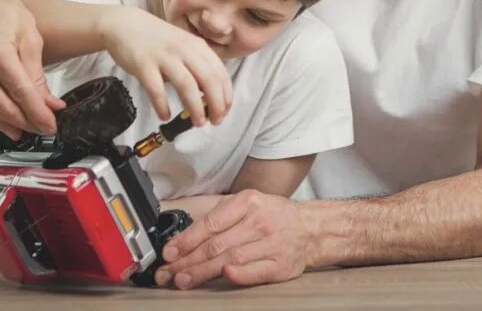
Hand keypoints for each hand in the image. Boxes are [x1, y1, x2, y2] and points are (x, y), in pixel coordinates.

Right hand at [0, 0, 63, 137]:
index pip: (20, 91)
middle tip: (42, 128)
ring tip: (25, 129)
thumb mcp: (31, 39)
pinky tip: (2, 118)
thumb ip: (38, 75)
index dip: (37, 113)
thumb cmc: (5, 11)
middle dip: (25, 121)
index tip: (51, 124)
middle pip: (0, 104)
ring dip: (6, 122)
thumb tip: (50, 104)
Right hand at [99, 6, 231, 125]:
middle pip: (209, 80)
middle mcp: (184, 50)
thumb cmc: (156, 39)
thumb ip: (197, 65)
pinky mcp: (143, 64)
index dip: (226, 95)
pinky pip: (156, 89)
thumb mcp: (183, 46)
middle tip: (215, 121)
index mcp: (197, 46)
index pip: (220, 73)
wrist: (124, 24)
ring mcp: (164, 57)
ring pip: (187, 86)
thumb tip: (208, 94)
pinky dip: (162, 105)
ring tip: (197, 122)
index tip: (224, 111)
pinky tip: (165, 115)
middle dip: (216, 104)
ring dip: (195, 108)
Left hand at [155, 190, 310, 288]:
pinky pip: (256, 271)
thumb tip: (185, 238)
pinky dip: (239, 275)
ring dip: (203, 272)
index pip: (211, 223)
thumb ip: (221, 217)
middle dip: (188, 260)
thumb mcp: (250, 204)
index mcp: (250, 202)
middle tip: (168, 272)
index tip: (169, 252)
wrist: (312, 228)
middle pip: (217, 244)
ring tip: (183, 280)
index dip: (186, 239)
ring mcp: (272, 244)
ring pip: (231, 259)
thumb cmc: (276, 216)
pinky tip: (224, 276)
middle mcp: (260, 222)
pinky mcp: (280, 264)